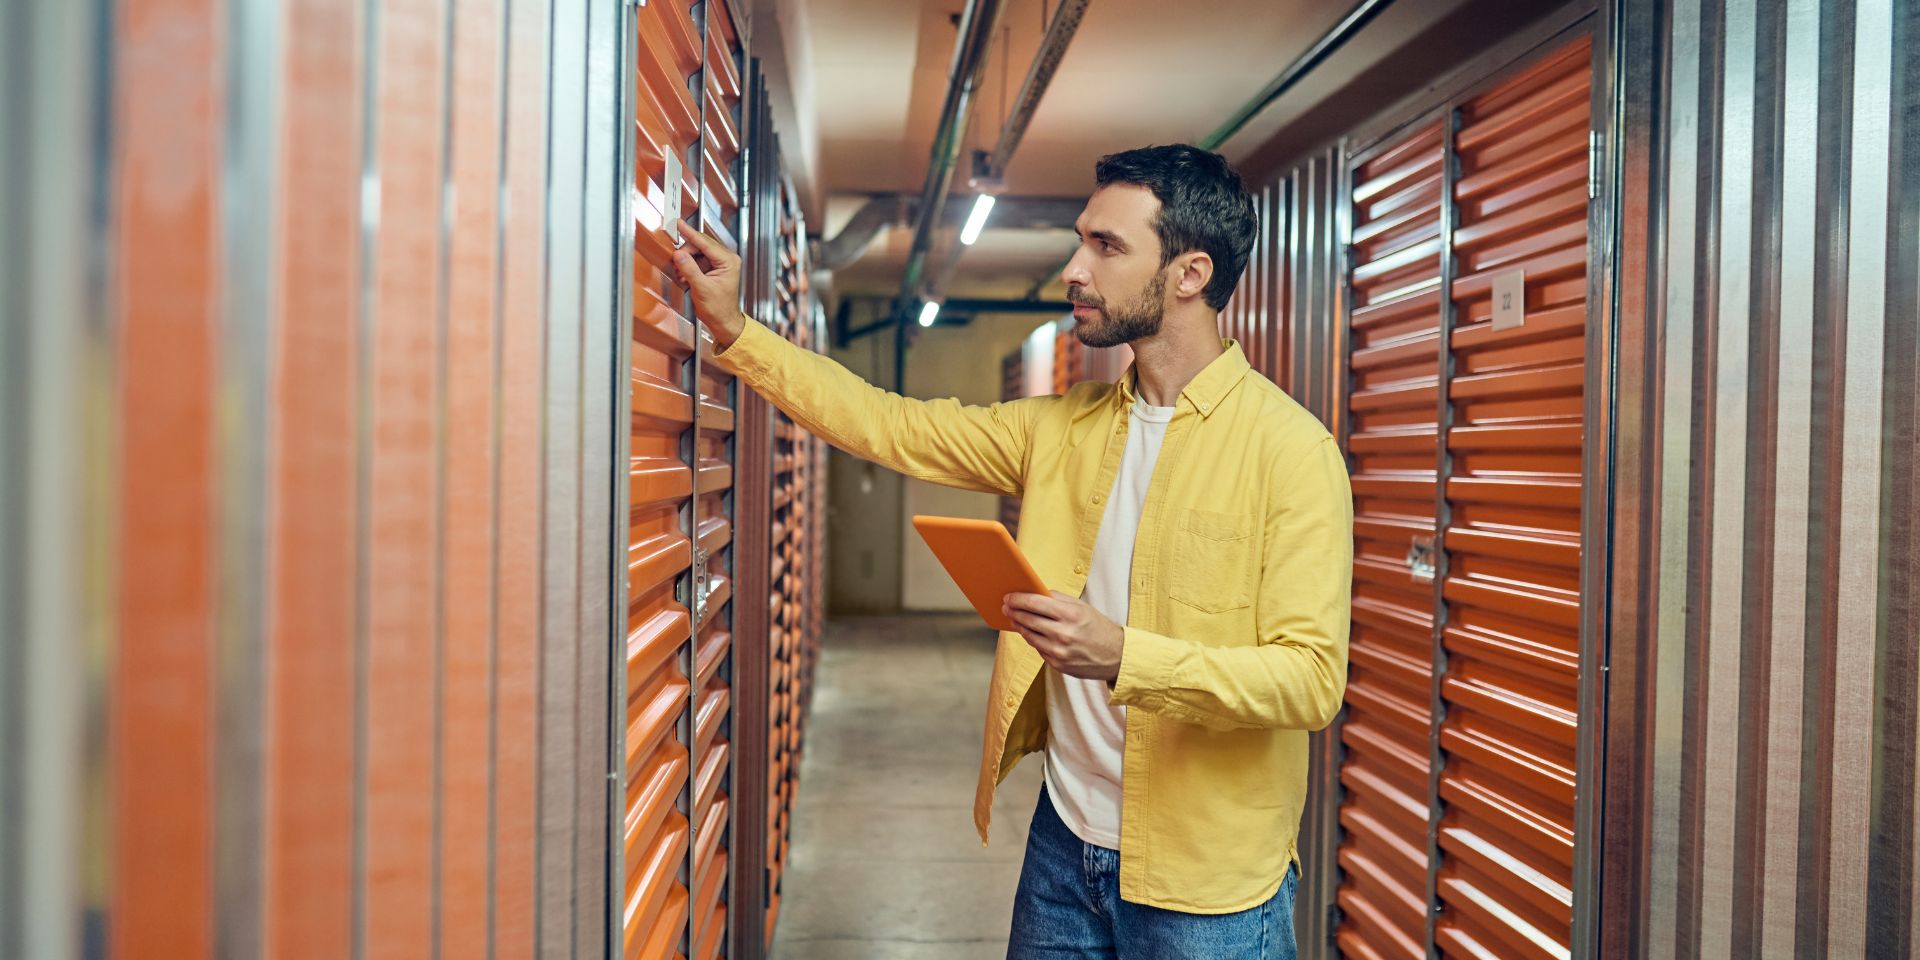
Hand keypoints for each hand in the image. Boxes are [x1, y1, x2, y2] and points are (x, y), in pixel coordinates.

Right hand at [669, 219, 745, 347]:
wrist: (723, 321)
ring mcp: (720, 263)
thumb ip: (690, 269)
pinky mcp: (713, 268)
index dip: (690, 233)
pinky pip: (697, 260)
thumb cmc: (719, 309)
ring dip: (686, 261)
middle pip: (700, 245)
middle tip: (676, 261)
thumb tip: (679, 254)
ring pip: (697, 252)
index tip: (680, 225)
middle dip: (686, 253)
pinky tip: (685, 276)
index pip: (706, 243)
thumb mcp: (702, 288)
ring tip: (682, 274)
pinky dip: (688, 266)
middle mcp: (726, 259)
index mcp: (728, 261)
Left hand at [1003, 591, 1124, 682]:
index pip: (1035, 603)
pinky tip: (1030, 632)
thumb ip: (1058, 599)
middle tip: (1006, 607)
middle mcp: (1063, 633)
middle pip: (1028, 619)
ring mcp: (1059, 651)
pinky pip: (1038, 649)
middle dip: (1014, 612)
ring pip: (1030, 636)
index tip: (1009, 597)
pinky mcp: (1058, 664)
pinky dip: (1033, 639)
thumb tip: (1035, 592)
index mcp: (1070, 615)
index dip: (1018, 599)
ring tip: (1014, 618)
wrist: (1116, 656)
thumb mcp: (1082, 608)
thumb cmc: (1098, 628)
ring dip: (1019, 626)